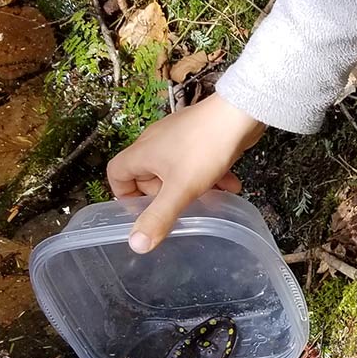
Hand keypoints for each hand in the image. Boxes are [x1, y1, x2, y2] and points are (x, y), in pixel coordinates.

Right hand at [106, 92, 264, 251]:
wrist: (240, 112)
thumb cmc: (205, 148)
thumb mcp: (180, 189)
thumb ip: (158, 217)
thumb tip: (136, 244)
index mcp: (142, 152)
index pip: (116, 173)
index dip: (124, 195)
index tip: (142, 212)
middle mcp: (156, 142)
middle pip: (147, 175)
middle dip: (164, 195)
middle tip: (181, 207)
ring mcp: (180, 137)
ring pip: (177, 171)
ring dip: (192, 188)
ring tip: (212, 201)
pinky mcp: (200, 136)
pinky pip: (198, 161)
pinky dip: (211, 176)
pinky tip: (231, 186)